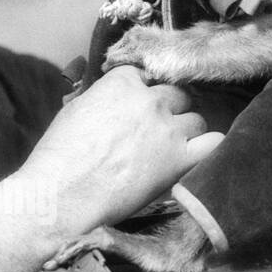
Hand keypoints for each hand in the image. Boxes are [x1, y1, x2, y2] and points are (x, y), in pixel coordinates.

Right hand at [0, 66, 222, 271]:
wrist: (61, 196)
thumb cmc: (58, 158)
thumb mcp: (72, 111)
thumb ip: (99, 97)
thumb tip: (106, 97)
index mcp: (122, 83)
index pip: (146, 75)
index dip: (142, 93)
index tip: (136, 108)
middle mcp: (150, 101)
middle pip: (176, 95)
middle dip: (167, 110)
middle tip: (154, 131)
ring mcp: (168, 130)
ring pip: (196, 119)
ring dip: (186, 132)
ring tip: (169, 150)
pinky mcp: (179, 160)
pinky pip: (213, 144)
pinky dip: (210, 147)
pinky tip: (199, 155)